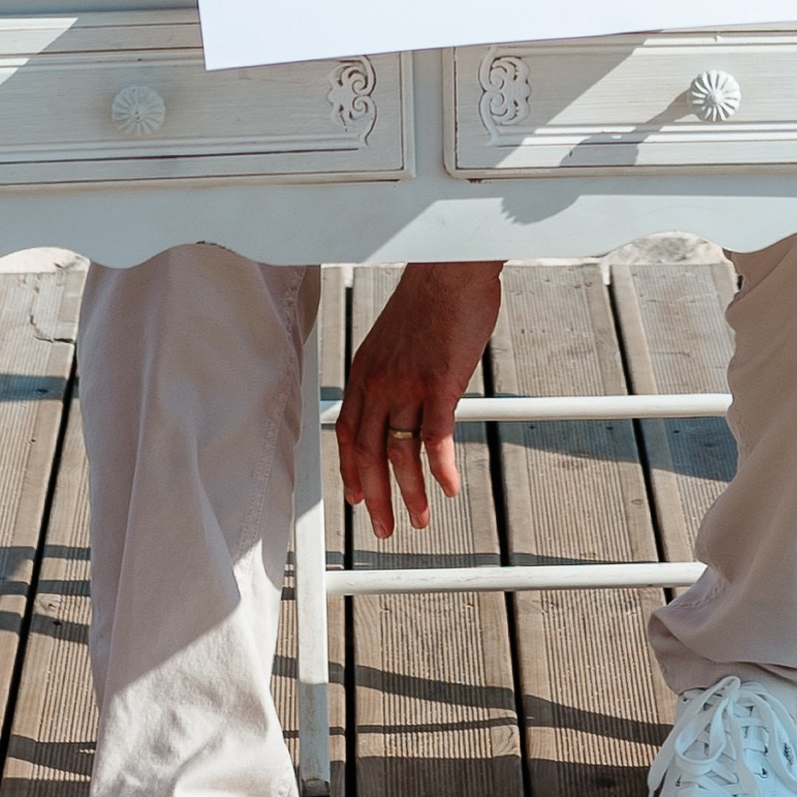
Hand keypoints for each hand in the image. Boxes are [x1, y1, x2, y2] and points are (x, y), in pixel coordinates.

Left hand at [337, 263, 503, 537]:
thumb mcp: (396, 338)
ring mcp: (407, 385)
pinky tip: (449, 490)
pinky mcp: (439, 384)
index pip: (347, 432)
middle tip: (383, 527)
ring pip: (400, 453)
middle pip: (367, 453)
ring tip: (420, 519)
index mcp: (365, 372)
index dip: (350, 470)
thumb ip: (394, 371)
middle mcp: (378, 382)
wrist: (449, 269)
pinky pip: (436, 438)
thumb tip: (403, 394)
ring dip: (409, 493)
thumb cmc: (431, 299)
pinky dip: (441, 469)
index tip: (357, 497)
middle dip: (375, 497)